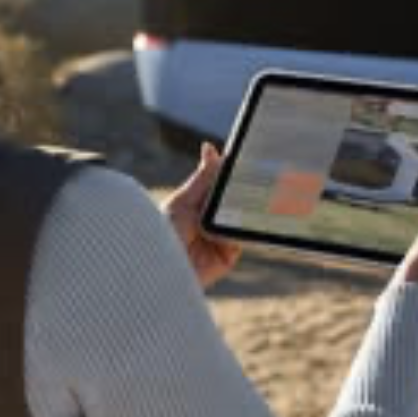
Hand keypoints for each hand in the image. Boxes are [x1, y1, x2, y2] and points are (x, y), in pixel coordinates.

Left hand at [162, 142, 242, 289]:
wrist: (160, 269)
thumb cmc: (163, 232)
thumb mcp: (184, 199)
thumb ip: (202, 177)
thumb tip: (210, 147)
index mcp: (198, 204)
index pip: (221, 186)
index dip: (234, 175)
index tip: (248, 160)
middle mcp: (211, 221)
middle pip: (236, 202)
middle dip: (245, 193)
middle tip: (257, 177)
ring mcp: (220, 239)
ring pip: (242, 220)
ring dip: (246, 211)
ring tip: (253, 198)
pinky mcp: (227, 256)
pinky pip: (242, 239)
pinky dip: (244, 231)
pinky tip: (244, 221)